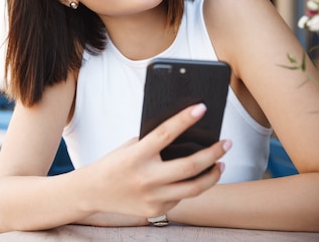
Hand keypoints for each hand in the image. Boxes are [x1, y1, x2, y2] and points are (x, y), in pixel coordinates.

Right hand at [85, 103, 230, 218]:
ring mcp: (152, 197)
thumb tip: (184, 136)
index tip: (201, 108)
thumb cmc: (112, 164)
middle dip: (213, 153)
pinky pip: (180, 197)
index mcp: (136, 156)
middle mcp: (145, 178)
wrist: (92, 192)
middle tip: (226, 143)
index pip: (165, 134)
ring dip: (212, 174)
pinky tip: (195, 178)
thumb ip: (152, 144)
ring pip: (194, 188)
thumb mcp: (128, 149)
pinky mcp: (155, 210)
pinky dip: (189, 186)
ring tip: (220, 163)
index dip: (185, 119)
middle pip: (190, 166)